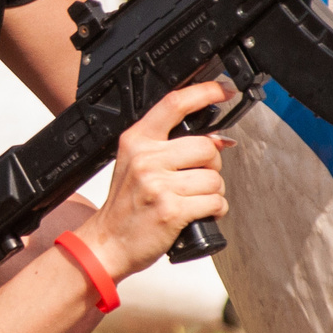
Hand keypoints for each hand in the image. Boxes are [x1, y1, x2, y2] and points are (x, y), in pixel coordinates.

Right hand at [73, 81, 232, 278]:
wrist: (108, 242)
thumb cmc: (126, 206)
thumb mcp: (136, 164)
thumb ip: (169, 147)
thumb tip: (218, 139)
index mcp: (137, 140)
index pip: (174, 103)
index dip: (205, 92)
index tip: (225, 90)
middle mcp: (146, 158)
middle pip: (206, 146)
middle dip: (212, 165)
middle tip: (197, 179)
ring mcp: (158, 185)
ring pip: (215, 178)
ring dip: (214, 192)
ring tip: (193, 200)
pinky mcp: (171, 210)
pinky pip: (215, 202)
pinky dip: (215, 210)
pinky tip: (198, 214)